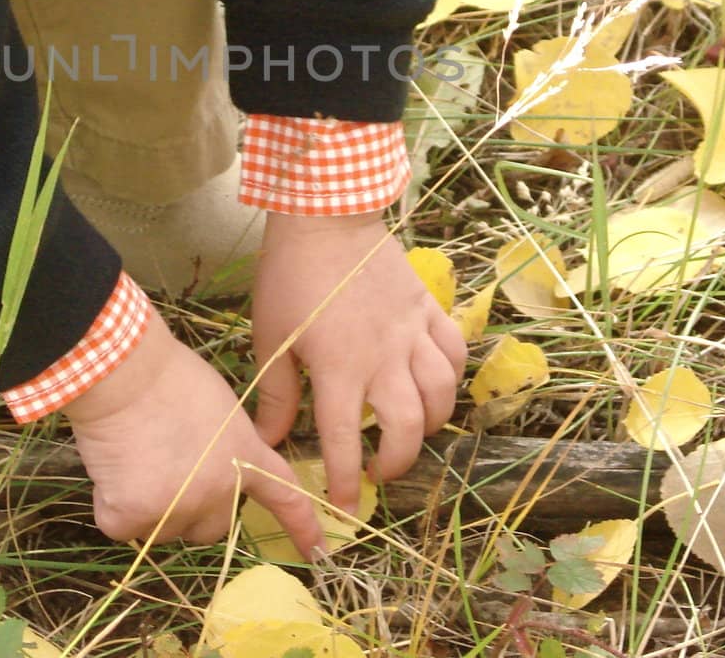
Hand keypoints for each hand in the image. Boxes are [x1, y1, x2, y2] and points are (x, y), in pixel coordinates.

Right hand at [63, 308, 324, 552]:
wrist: (124, 372)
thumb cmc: (167, 373)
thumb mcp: (218, 406)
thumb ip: (221, 445)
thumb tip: (199, 465)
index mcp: (245, 455)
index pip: (285, 496)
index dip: (302, 526)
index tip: (320, 551)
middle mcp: (220, 490)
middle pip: (211, 526)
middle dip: (191, 509)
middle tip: (164, 468)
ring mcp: (178, 507)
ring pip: (163, 529)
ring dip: (147, 507)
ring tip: (134, 458)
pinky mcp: (135, 517)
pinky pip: (121, 526)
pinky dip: (112, 504)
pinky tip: (113, 467)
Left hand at [251, 212, 465, 514]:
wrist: (326, 218)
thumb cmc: (290, 276)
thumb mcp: (271, 337)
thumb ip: (276, 394)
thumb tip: (270, 441)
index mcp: (339, 368)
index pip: (346, 441)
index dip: (345, 480)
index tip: (344, 505)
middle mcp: (383, 357)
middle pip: (407, 427)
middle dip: (397, 462)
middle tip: (380, 471)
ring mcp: (411, 332)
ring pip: (440, 393)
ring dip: (430, 424)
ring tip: (412, 433)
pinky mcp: (427, 308)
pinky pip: (454, 351)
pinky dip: (452, 376)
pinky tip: (438, 385)